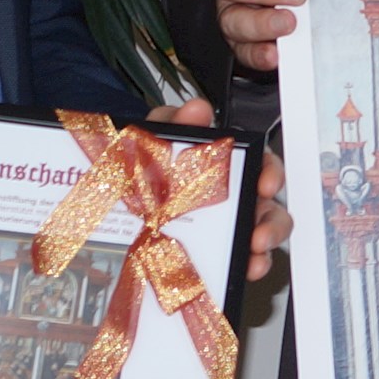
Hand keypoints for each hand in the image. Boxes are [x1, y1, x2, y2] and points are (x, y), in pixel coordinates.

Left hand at [148, 96, 288, 286]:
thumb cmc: (137, 172)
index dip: (270, 171)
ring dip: (264, 244)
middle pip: (266, 204)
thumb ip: (173, 123)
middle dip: (272, 219)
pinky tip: (244, 268)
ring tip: (253, 252)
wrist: (105, 209)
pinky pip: (244, 260)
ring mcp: (224, 227)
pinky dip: (250, 265)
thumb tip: (198, 109)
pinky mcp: (216, 253)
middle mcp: (229, 196)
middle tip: (259, 230)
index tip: (265, 183)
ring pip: (262, 233)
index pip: (258, 162)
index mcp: (218, 167)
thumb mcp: (149, 141)